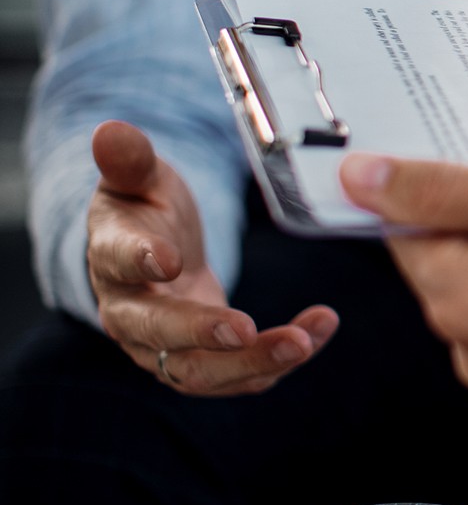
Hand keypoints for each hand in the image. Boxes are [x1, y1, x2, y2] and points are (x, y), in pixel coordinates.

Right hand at [86, 121, 336, 394]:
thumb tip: (111, 130)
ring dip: (253, 362)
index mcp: (111, 259)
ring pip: (201, 371)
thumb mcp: (141, 179)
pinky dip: (280, 361)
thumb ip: (131, 160)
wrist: (156, 252)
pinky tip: (319, 331)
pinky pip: (241, 375)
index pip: (118, 262)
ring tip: (303, 342)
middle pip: (158, 333)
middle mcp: (130, 314)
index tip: (170, 257)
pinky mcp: (204, 362)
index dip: (140, 260)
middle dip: (202, 333)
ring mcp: (165, 347)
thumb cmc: (147, 210)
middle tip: (246, 328)